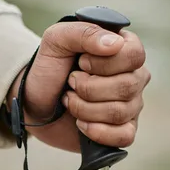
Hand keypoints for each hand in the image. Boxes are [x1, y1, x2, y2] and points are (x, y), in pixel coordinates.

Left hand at [7, 22, 150, 151]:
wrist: (34, 101)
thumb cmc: (49, 68)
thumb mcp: (57, 40)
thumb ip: (83, 32)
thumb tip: (115, 43)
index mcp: (124, 49)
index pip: (134, 55)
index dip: (104, 63)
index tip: (80, 63)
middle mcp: (133, 77)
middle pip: (127, 86)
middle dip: (88, 88)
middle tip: (70, 83)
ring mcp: (131, 105)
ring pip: (120, 112)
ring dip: (85, 109)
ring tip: (70, 101)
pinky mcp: (122, 130)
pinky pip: (125, 136)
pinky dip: (98, 132)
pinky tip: (81, 124)